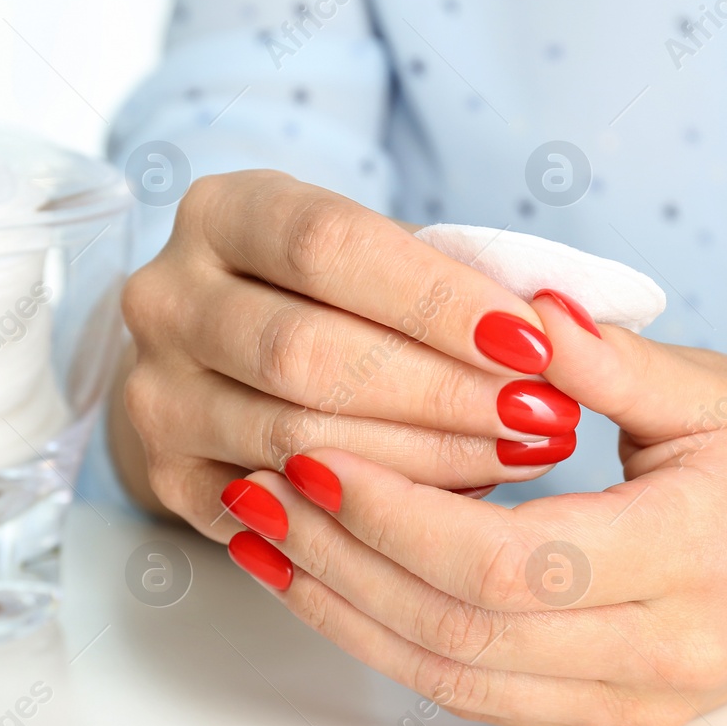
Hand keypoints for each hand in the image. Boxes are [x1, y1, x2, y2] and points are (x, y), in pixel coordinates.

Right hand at [116, 170, 584, 537]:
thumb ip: (460, 274)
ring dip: (423, 459)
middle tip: (542, 417)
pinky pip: (278, 511)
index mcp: (222, 213)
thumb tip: (571, 322)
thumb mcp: (380, 256)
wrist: (225, 356)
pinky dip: (373, 512)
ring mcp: (155, 393)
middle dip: (440, 390)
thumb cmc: (334, 297)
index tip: (533, 341)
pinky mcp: (167, 479)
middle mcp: (165, 298)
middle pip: (304, 352)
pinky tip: (454, 506)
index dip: (437, 298)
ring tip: (517, 458)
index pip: (330, 246)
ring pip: (294, 440)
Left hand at [217, 292, 726, 725]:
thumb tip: (506, 302)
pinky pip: (473, 694)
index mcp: (698, 555)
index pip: (511, 560)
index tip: (312, 452)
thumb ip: (602, 357)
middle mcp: (669, 652)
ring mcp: (640, 702)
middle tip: (256, 492)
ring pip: (454, 678)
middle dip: (343, 562)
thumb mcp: (709, 385)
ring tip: (263, 539)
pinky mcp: (611, 719)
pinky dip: (387, 641)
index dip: (397, 514)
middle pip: (464, 629)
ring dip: (344, 611)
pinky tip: (327, 583)